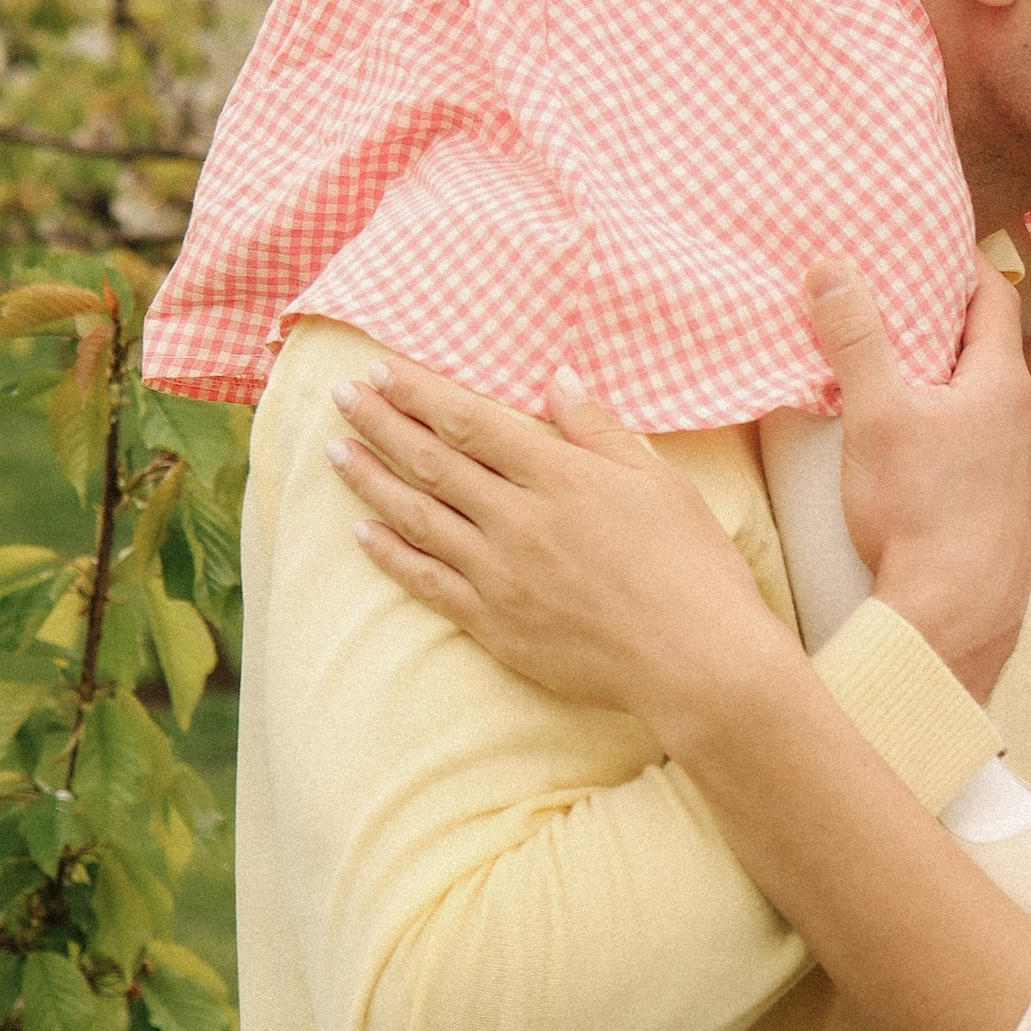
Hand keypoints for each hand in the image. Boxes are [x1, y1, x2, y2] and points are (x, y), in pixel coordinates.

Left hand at [326, 359, 789, 740]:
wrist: (695, 659)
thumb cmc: (690, 564)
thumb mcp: (656, 479)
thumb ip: (597, 428)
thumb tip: (557, 378)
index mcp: (559, 476)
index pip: (471, 423)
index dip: (420, 394)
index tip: (381, 371)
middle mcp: (518, 519)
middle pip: (432, 461)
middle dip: (381, 423)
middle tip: (340, 396)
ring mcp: (500, 573)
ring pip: (418, 516)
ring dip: (370, 480)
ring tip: (335, 452)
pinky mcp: (494, 623)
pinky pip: (428, 581)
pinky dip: (391, 554)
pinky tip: (363, 532)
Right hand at [807, 257, 1030, 701]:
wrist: (956, 617)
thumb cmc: (921, 511)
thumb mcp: (878, 413)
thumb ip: (856, 338)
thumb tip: (831, 267)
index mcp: (1000, 382)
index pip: (994, 296)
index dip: (964, 262)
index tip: (930, 242)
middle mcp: (1019, 417)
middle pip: (988, 344)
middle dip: (946, 316)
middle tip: (900, 291)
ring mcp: (1012, 465)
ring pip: (981, 395)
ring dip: (945, 373)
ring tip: (896, 359)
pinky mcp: (996, 504)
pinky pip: (975, 439)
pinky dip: (946, 418)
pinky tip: (911, 435)